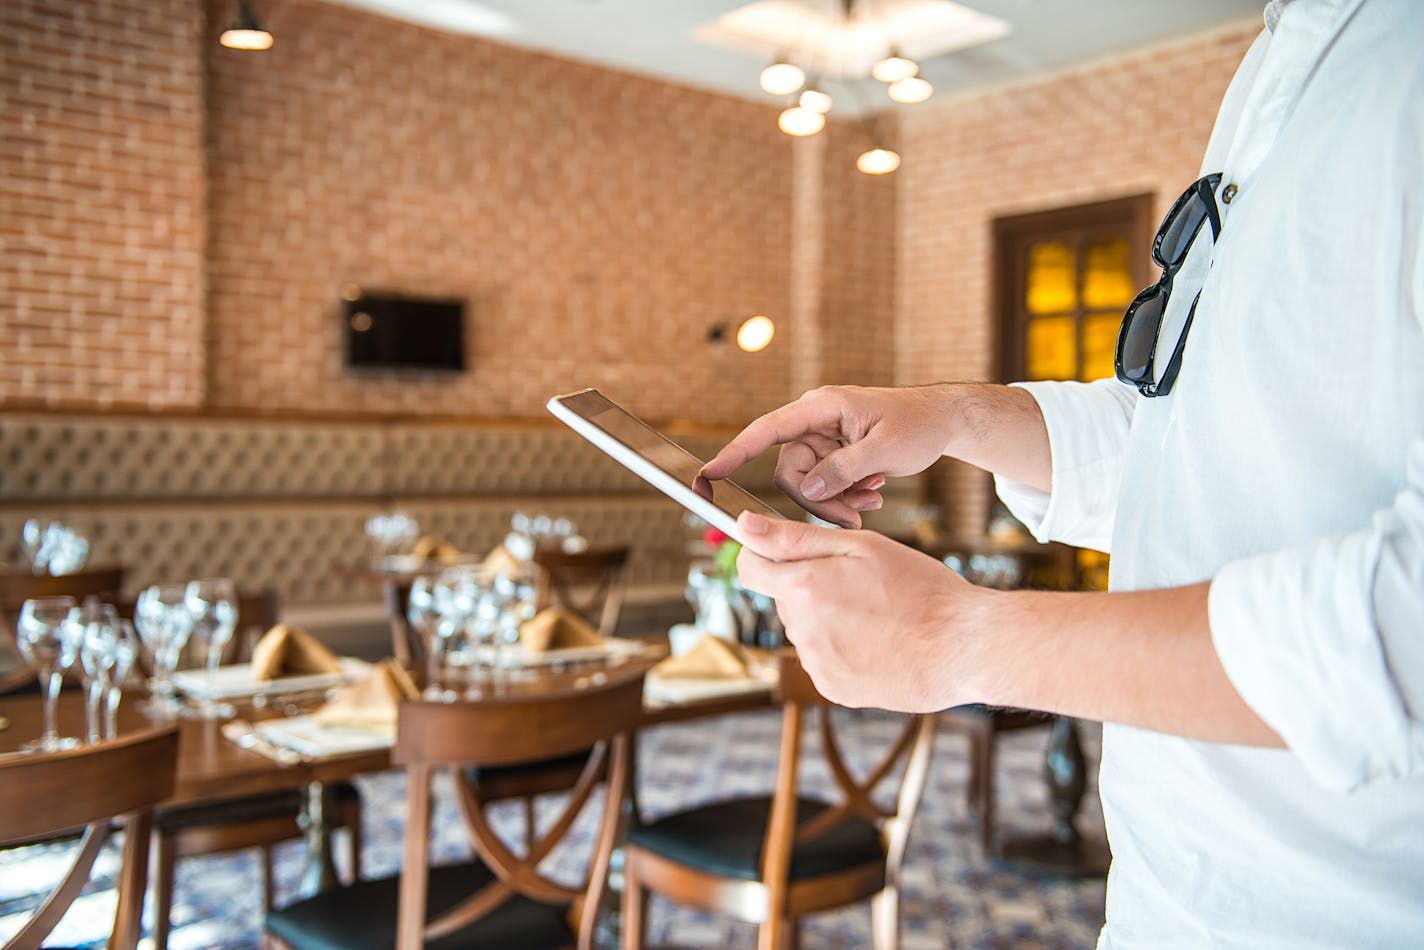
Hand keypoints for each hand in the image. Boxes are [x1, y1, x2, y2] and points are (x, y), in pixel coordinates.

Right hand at [701, 385, 962, 527]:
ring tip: (873, 498)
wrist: (942, 421)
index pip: (766, 430)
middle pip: (790, 472)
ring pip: (808, 484)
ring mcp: (823, 440)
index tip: (709, 473)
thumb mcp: (884, 449)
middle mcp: (815, 422)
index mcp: (821, 407)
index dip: (735, 452)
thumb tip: (806, 491)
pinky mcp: (833, 455)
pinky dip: (846, 495)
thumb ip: (842, 470)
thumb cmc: (917, 424)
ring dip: (838, 499)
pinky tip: (873, 493)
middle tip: (855, 515)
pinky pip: (824, 485)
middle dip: (819, 499)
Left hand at [734, 511, 988, 711]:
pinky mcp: (833, 690)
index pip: (749, 568)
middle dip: (808, 586)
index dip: (763, 554)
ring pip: (805, 629)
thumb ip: (795, 538)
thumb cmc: (920, 587)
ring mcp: (817, 666)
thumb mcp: (861, 546)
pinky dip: (842, 648)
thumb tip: (744, 526)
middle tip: (858, 582)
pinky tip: (877, 641)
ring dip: (827, 618)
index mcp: (804, 588)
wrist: (964, 647)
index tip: (783, 552)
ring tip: (876, 614)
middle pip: (784, 599)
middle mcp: (802, 631)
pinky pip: (823, 659)